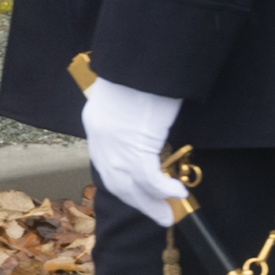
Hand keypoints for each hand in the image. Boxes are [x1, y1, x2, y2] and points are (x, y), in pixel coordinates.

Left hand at [81, 77, 186, 225]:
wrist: (137, 60)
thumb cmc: (137, 69)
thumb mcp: (124, 91)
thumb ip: (128, 111)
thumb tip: (144, 124)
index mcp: (96, 122)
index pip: (106, 164)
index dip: (122, 183)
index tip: (137, 194)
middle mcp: (101, 140)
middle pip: (117, 182)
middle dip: (137, 202)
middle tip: (157, 215)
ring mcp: (117, 147)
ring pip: (132, 187)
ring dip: (150, 204)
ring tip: (166, 215)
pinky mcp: (137, 147)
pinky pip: (150, 179)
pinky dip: (164, 190)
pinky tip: (178, 193)